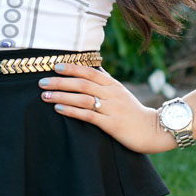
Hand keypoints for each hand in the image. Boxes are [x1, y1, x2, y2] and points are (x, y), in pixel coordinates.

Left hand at [38, 61, 176, 153]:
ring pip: (83, 98)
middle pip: (82, 83)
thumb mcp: (121, 93)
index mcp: (113, 85)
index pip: (89, 71)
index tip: (55, 65)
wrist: (154, 130)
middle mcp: (112, 93)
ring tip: (45, 96)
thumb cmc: (133, 112)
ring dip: (62, 95)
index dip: (72, 67)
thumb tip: (90, 70)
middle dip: (60, 81)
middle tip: (41, 81)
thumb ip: (105, 83)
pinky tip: (59, 108)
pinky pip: (88, 115)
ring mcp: (112, 108)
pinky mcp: (111, 124)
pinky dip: (72, 111)